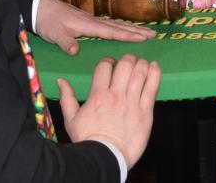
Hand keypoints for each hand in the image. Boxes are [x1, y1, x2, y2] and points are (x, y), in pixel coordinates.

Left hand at [35, 0, 155, 54]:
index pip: (112, 31)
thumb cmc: (48, 21)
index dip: (128, 35)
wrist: (40, 7)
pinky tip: (125, 29)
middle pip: (119, 26)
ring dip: (131, 28)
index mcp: (88, 25)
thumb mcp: (54, 33)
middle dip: (137, 31)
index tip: (144, 38)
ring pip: (116, 24)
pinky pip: (110, 25)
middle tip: (154, 34)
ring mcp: (92, 20)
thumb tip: (75, 51)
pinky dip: (121, 27)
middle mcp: (93, 21)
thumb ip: (65, 42)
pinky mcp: (88, 21)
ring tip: (146, 31)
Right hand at [62, 54, 160, 169]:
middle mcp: (116, 95)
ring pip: (140, 73)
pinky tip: (154, 67)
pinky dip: (155, 74)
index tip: (111, 63)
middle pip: (125, 65)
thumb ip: (67, 98)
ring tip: (141, 63)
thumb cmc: (88, 139)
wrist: (105, 157)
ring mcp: (132, 103)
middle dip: (127, 58)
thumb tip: (60, 81)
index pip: (104, 66)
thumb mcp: (71, 119)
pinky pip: (152, 88)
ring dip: (141, 63)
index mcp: (98, 95)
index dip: (108, 60)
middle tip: (129, 61)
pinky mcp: (145, 112)